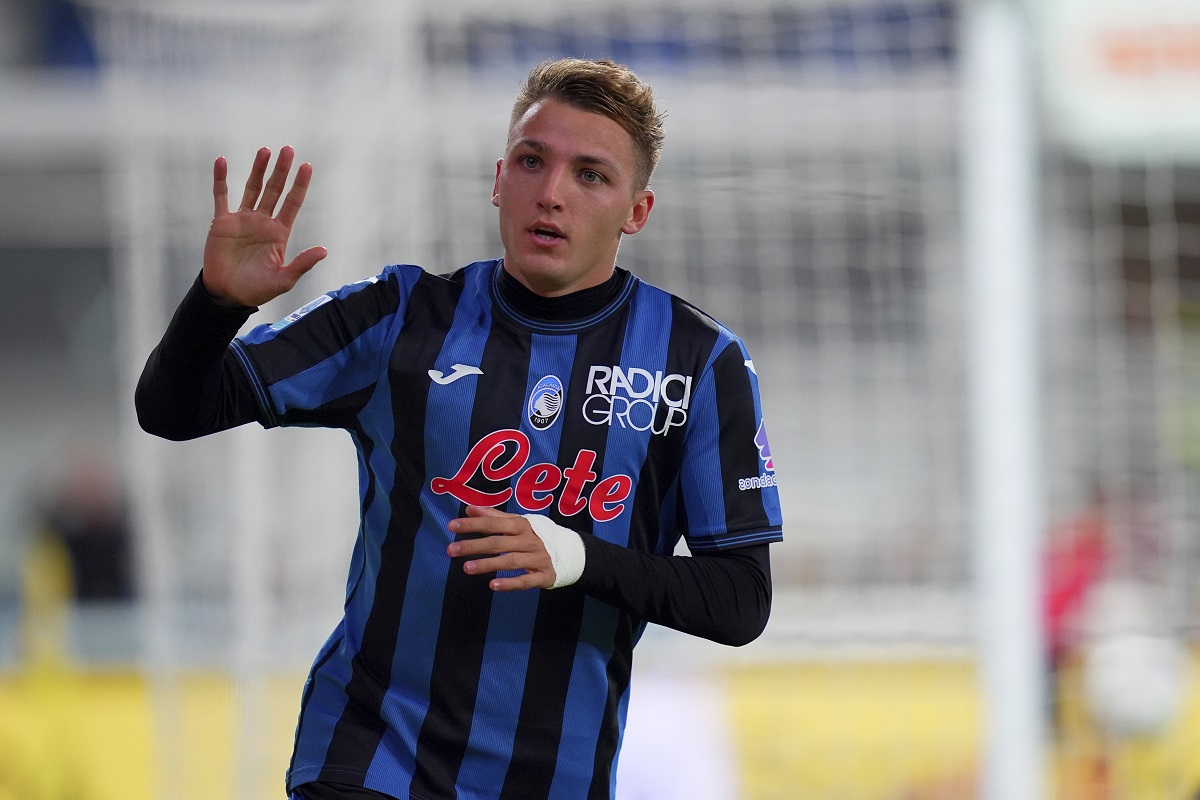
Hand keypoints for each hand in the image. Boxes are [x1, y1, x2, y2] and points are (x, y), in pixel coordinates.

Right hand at [202, 146, 327, 307]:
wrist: (227, 294)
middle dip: (281, 171)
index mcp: (279, 232)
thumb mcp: (283, 279)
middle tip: (288, 149)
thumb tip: (324, 250)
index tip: (307, 166)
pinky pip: (221, 196)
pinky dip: (221, 179)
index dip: (299, 185)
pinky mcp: (222, 222)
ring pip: (252, 188)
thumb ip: (302, 264)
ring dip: (258, 169)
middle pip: (274, 190)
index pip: (292, 203)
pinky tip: (222, 161)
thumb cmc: (257, 289)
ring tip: (265, 150)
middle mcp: (263, 222)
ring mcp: (242, 220)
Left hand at [447, 506, 554, 590]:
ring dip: (487, 564)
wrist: (571, 552)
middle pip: (498, 542)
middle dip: (474, 546)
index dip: (472, 524)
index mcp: (522, 525)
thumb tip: (469, 509)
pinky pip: (525, 581)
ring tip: (466, 568)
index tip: (452, 526)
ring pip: (510, 561)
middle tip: (451, 550)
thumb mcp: (519, 522)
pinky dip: (509, 583)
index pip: (494, 523)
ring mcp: (537, 558)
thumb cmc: (537, 535)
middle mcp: (529, 540)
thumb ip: (495, 516)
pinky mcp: (543, 576)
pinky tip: (493, 585)